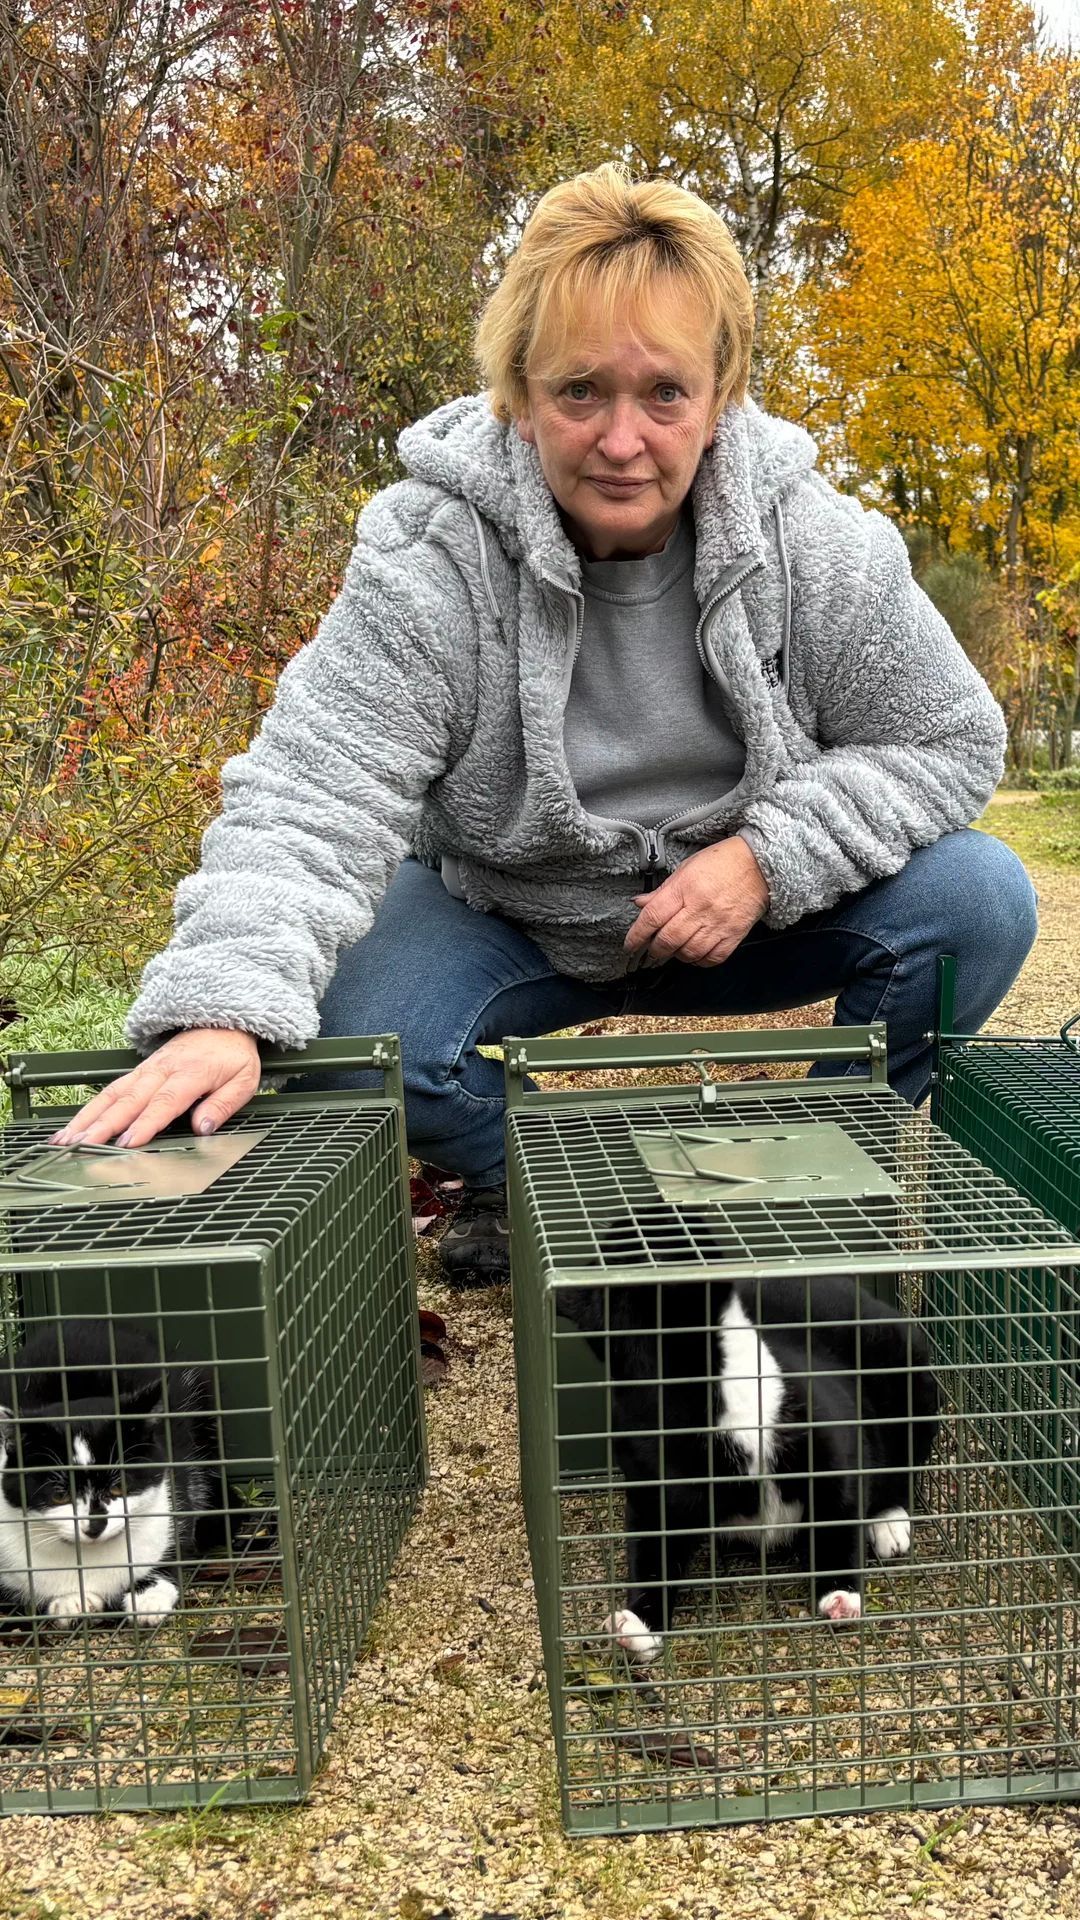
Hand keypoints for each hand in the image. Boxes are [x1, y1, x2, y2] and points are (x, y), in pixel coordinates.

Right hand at [48, 1028, 262, 1150]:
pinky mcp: (138, 1071)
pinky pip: (111, 1090)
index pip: (165, 1102)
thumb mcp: (244, 1080)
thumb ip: (223, 1105)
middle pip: (129, 1100)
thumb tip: (202, 1128)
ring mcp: (147, 1069)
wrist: (222, 1020)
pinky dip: (90, 1108)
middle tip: (84, 1146)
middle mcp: (163, 1070)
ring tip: (67, 1139)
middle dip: (104, 1125)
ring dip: (88, 1117)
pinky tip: (75, 1126)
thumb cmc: (233, 1054)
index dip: (145, 1123)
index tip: (129, 1143)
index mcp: (191, 1073)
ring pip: (112, 1094)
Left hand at [623, 837, 768, 967]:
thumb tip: (640, 904)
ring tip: (673, 950)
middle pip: (668, 940)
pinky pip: (712, 958)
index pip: (652, 917)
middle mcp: (700, 908)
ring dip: (676, 956)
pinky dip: (699, 961)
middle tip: (651, 950)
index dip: (636, 936)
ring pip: (688, 952)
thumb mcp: (686, 868)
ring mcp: (718, 923)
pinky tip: (694, 954)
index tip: (630, 945)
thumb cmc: (722, 862)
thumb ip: (662, 891)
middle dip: (655, 950)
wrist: (760, 864)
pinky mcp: (734, 934)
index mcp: (684, 888)